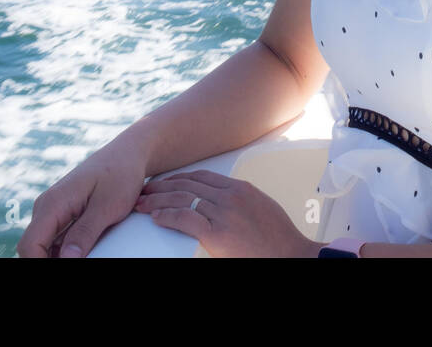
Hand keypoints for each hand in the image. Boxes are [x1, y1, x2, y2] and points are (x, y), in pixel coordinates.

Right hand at [17, 136, 149, 257]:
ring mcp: (53, 210)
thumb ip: (85, 233)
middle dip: (49, 261)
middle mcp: (46, 207)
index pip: (30, 245)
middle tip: (82, 260)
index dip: (40, 263)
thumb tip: (66, 260)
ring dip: (59, 256)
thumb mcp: (108, 206)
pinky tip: (85, 252)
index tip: (65, 268)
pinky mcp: (63, 214)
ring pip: (45, 245)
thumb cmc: (121, 175)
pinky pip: (56, 238)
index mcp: (52, 203)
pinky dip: (66, 250)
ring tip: (88, 254)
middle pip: (34, 247)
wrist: (128, 154)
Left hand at [133, 169, 322, 257]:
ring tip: (142, 204)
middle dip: (161, 187)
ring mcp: (223, 214)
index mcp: (240, 188)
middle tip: (144, 190)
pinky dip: (166, 216)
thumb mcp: (261, 207)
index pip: (201, 176)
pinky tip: (156, 217)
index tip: (164, 183)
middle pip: (187, 185)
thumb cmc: (278, 237)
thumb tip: (220, 200)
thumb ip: (240, 199)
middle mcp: (230, 196)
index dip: (178, 178)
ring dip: (157, 200)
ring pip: (181, 198)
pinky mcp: (216, 234)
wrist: (289, 254)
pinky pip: (184, 218)